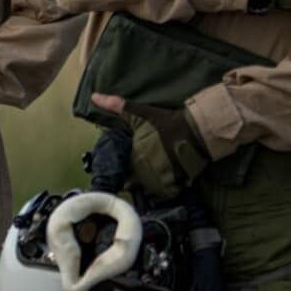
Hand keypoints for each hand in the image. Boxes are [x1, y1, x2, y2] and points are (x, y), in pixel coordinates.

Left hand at [91, 93, 209, 199]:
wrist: (196, 132)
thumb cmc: (166, 123)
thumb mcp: (140, 113)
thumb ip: (115, 106)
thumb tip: (94, 96)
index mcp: (133, 158)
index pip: (120, 170)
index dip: (122, 167)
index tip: (128, 162)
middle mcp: (143, 173)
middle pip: (131, 182)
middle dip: (134, 177)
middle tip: (143, 167)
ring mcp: (158, 182)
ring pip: (146, 190)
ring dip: (148, 184)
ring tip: (155, 173)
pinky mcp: (173, 187)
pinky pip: (162, 194)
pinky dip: (163, 189)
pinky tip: (166, 178)